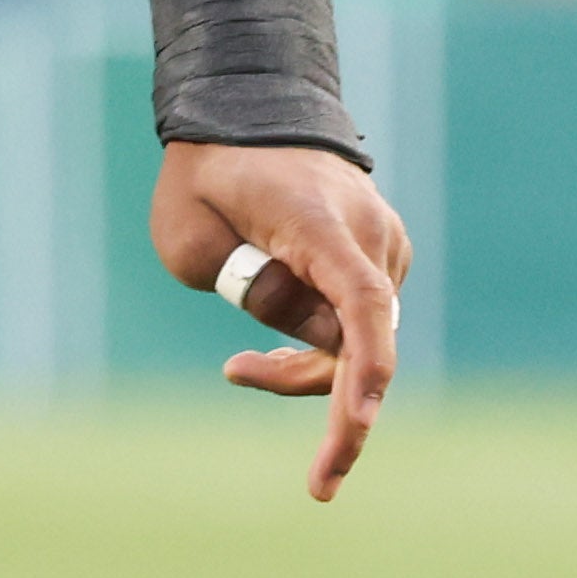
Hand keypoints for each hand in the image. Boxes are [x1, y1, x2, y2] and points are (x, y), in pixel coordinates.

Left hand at [154, 140, 409, 501]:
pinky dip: (323, 344)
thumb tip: (315, 335)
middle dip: (322, 401)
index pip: (361, 304)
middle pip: (362, 341)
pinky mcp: (383, 255)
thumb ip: (253, 293)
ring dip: (308, 367)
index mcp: (318, 225)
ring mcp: (384, 243)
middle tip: (303, 468)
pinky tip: (272, 346)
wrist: (253, 109)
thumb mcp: (192, 238)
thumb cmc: (208, 174)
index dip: (363, 370)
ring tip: (240, 369)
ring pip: (361, 336)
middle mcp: (368, 234)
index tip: (358, 424)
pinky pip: (359, 319)